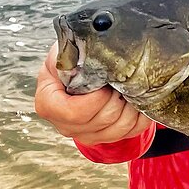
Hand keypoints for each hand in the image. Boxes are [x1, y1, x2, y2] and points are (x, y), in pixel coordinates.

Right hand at [34, 44, 153, 145]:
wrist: (81, 67)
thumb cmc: (72, 57)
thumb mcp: (65, 51)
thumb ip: (71, 57)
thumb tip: (90, 60)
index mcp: (48, 103)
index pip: (73, 113)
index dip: (95, 100)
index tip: (105, 81)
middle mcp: (65, 124)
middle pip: (100, 121)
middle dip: (117, 99)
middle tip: (121, 79)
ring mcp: (85, 134)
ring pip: (118, 130)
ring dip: (130, 107)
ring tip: (130, 87)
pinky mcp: (105, 137)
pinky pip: (131, 132)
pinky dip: (140, 116)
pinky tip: (139, 99)